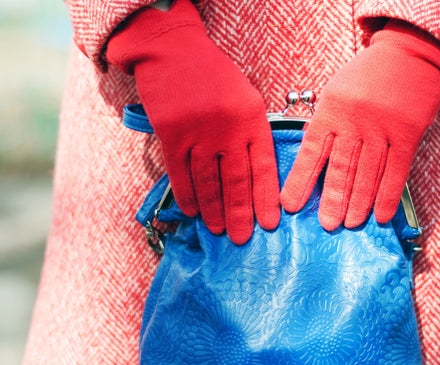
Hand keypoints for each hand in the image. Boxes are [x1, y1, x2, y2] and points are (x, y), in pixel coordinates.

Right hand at [106, 0, 278, 244]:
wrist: (172, 50)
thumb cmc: (214, 76)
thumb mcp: (246, 97)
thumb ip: (252, 132)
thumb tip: (256, 176)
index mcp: (252, 118)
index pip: (263, 167)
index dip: (265, 198)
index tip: (269, 224)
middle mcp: (227, 128)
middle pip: (236, 181)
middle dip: (240, 214)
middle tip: (242, 239)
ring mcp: (198, 133)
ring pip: (208, 182)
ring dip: (214, 210)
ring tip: (218, 231)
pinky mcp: (171, 135)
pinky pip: (180, 174)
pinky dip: (188, 196)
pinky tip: (193, 212)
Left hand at [280, 21, 439, 229]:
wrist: (410, 55)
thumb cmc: (367, 77)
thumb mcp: (336, 92)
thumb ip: (324, 123)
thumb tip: (311, 159)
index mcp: (332, 110)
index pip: (312, 151)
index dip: (301, 180)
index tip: (290, 205)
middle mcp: (356, 122)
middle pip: (342, 168)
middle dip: (333, 199)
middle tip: (327, 225)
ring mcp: (383, 129)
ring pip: (369, 174)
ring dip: (360, 203)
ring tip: (351, 223)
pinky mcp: (408, 135)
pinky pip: (397, 172)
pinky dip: (388, 196)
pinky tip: (381, 216)